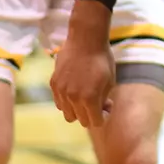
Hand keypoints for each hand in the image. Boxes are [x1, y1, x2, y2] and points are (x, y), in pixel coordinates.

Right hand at [50, 7, 116, 127]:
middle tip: (96, 102)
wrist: (85, 40)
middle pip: (80, 121)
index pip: (95, 122)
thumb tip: (101, 110)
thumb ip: (104, 100)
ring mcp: (61, 91)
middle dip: (90, 115)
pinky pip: (59, 102)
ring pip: (67, 114)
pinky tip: (74, 90)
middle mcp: (73, 98)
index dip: (102, 117)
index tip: (105, 108)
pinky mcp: (53, 84)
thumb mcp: (110, 82)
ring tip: (84, 96)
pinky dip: (66, 101)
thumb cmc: (102, 60)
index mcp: (90, 99)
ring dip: (77, 110)